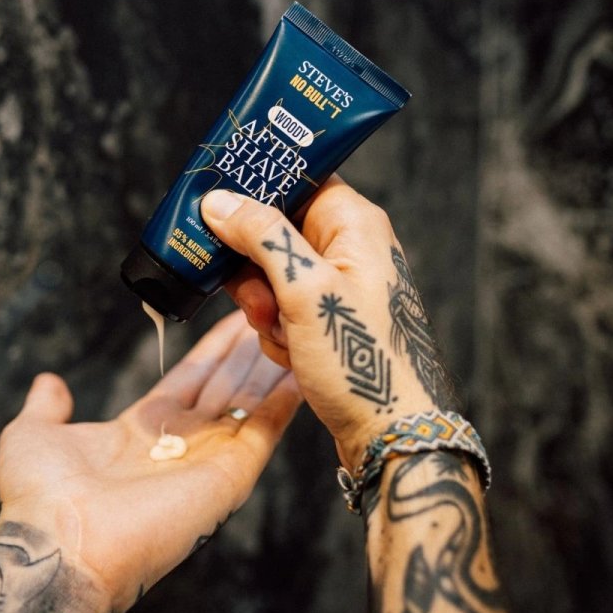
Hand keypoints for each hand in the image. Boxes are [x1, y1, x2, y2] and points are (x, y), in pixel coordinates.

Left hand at [0, 310, 300, 612]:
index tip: (232, 315)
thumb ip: (47, 406)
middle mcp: (182, 443)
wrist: (58, 543)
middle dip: (249, 348)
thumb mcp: (33, 435)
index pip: (190, 379)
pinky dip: (285, 398)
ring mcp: (209, 458)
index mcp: (144, 430)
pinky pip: (265, 429)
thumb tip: (48, 382)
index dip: (213, 348)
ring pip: (250, 401)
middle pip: (226, 385)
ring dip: (272, 364)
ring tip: (295, 324)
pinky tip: (302, 367)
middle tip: (274, 308)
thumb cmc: (40, 498)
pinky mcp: (230, 475)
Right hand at [201, 175, 457, 470]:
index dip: (258, 191)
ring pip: (272, 275)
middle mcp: (350, 248)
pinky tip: (294, 354)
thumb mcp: (304, 290)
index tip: (220, 210)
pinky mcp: (331, 319)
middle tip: (262, 303)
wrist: (393, 433)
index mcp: (354, 224)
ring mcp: (340, 286)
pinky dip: (278, 332)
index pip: (299, 178)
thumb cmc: (362, 360)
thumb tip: (220, 201)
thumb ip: (261, 236)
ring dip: (265, 308)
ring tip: (283, 335)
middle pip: (275, 231)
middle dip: (256, 272)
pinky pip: (283, 309)